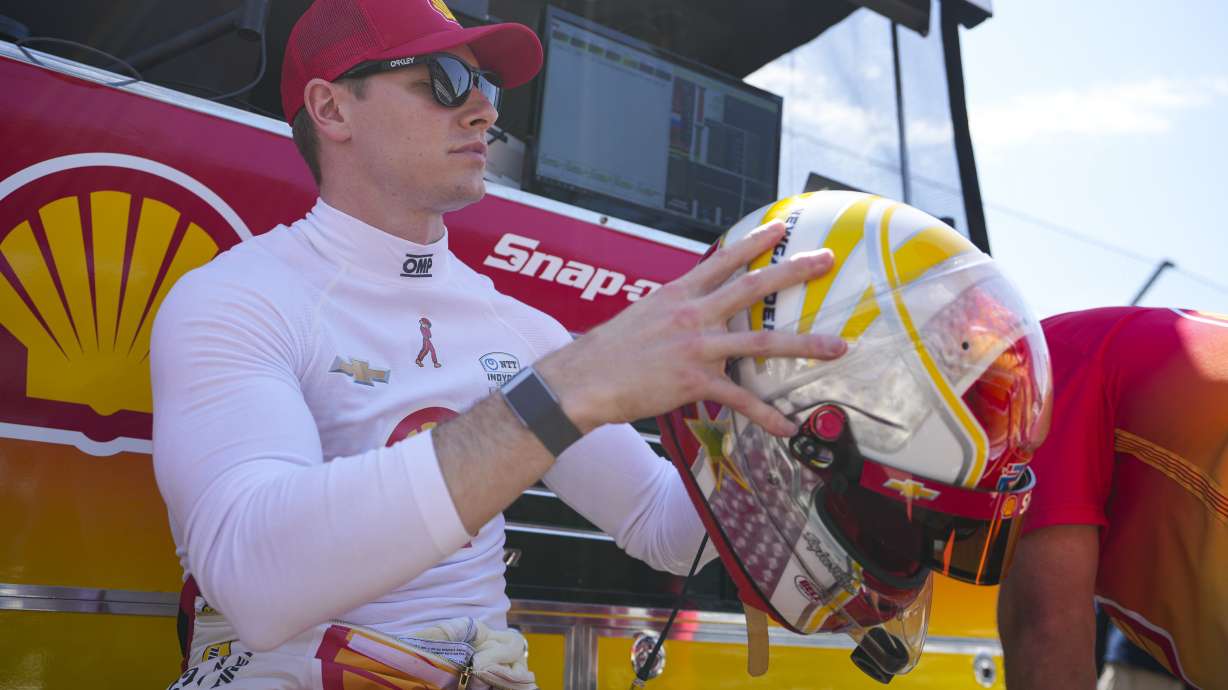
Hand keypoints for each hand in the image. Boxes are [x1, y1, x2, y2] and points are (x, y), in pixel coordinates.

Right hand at [538, 220, 845, 436]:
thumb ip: (674, 310)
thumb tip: (693, 309)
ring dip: (805, 344)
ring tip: (837, 347)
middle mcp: (692, 314)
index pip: (724, 259)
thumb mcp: (642, 315)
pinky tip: (787, 427)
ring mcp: (697, 347)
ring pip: (762, 342)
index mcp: (679, 294)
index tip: (782, 227)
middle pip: (753, 287)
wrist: (583, 380)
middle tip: (826, 261)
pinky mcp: (695, 382)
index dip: (755, 241)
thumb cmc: (607, 351)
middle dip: (794, 272)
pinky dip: (766, 416)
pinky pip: (741, 399)